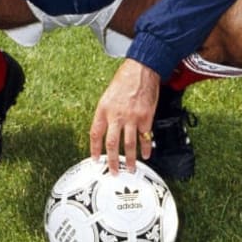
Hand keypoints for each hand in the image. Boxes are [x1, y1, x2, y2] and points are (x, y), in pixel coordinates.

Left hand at [89, 58, 159, 174]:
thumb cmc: (125, 79)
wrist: (142, 70)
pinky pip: (145, 137)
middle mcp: (116, 115)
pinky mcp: (146, 117)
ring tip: (132, 169)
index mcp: (103, 109)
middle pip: (112, 144)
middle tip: (114, 171)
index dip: (94, 149)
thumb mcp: (108, 95)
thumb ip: (107, 113)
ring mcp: (132, 118)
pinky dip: (146, 148)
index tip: (95, 159)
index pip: (95, 134)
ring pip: (130, 144)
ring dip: (131, 159)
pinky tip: (147, 154)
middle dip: (113, 161)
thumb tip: (107, 129)